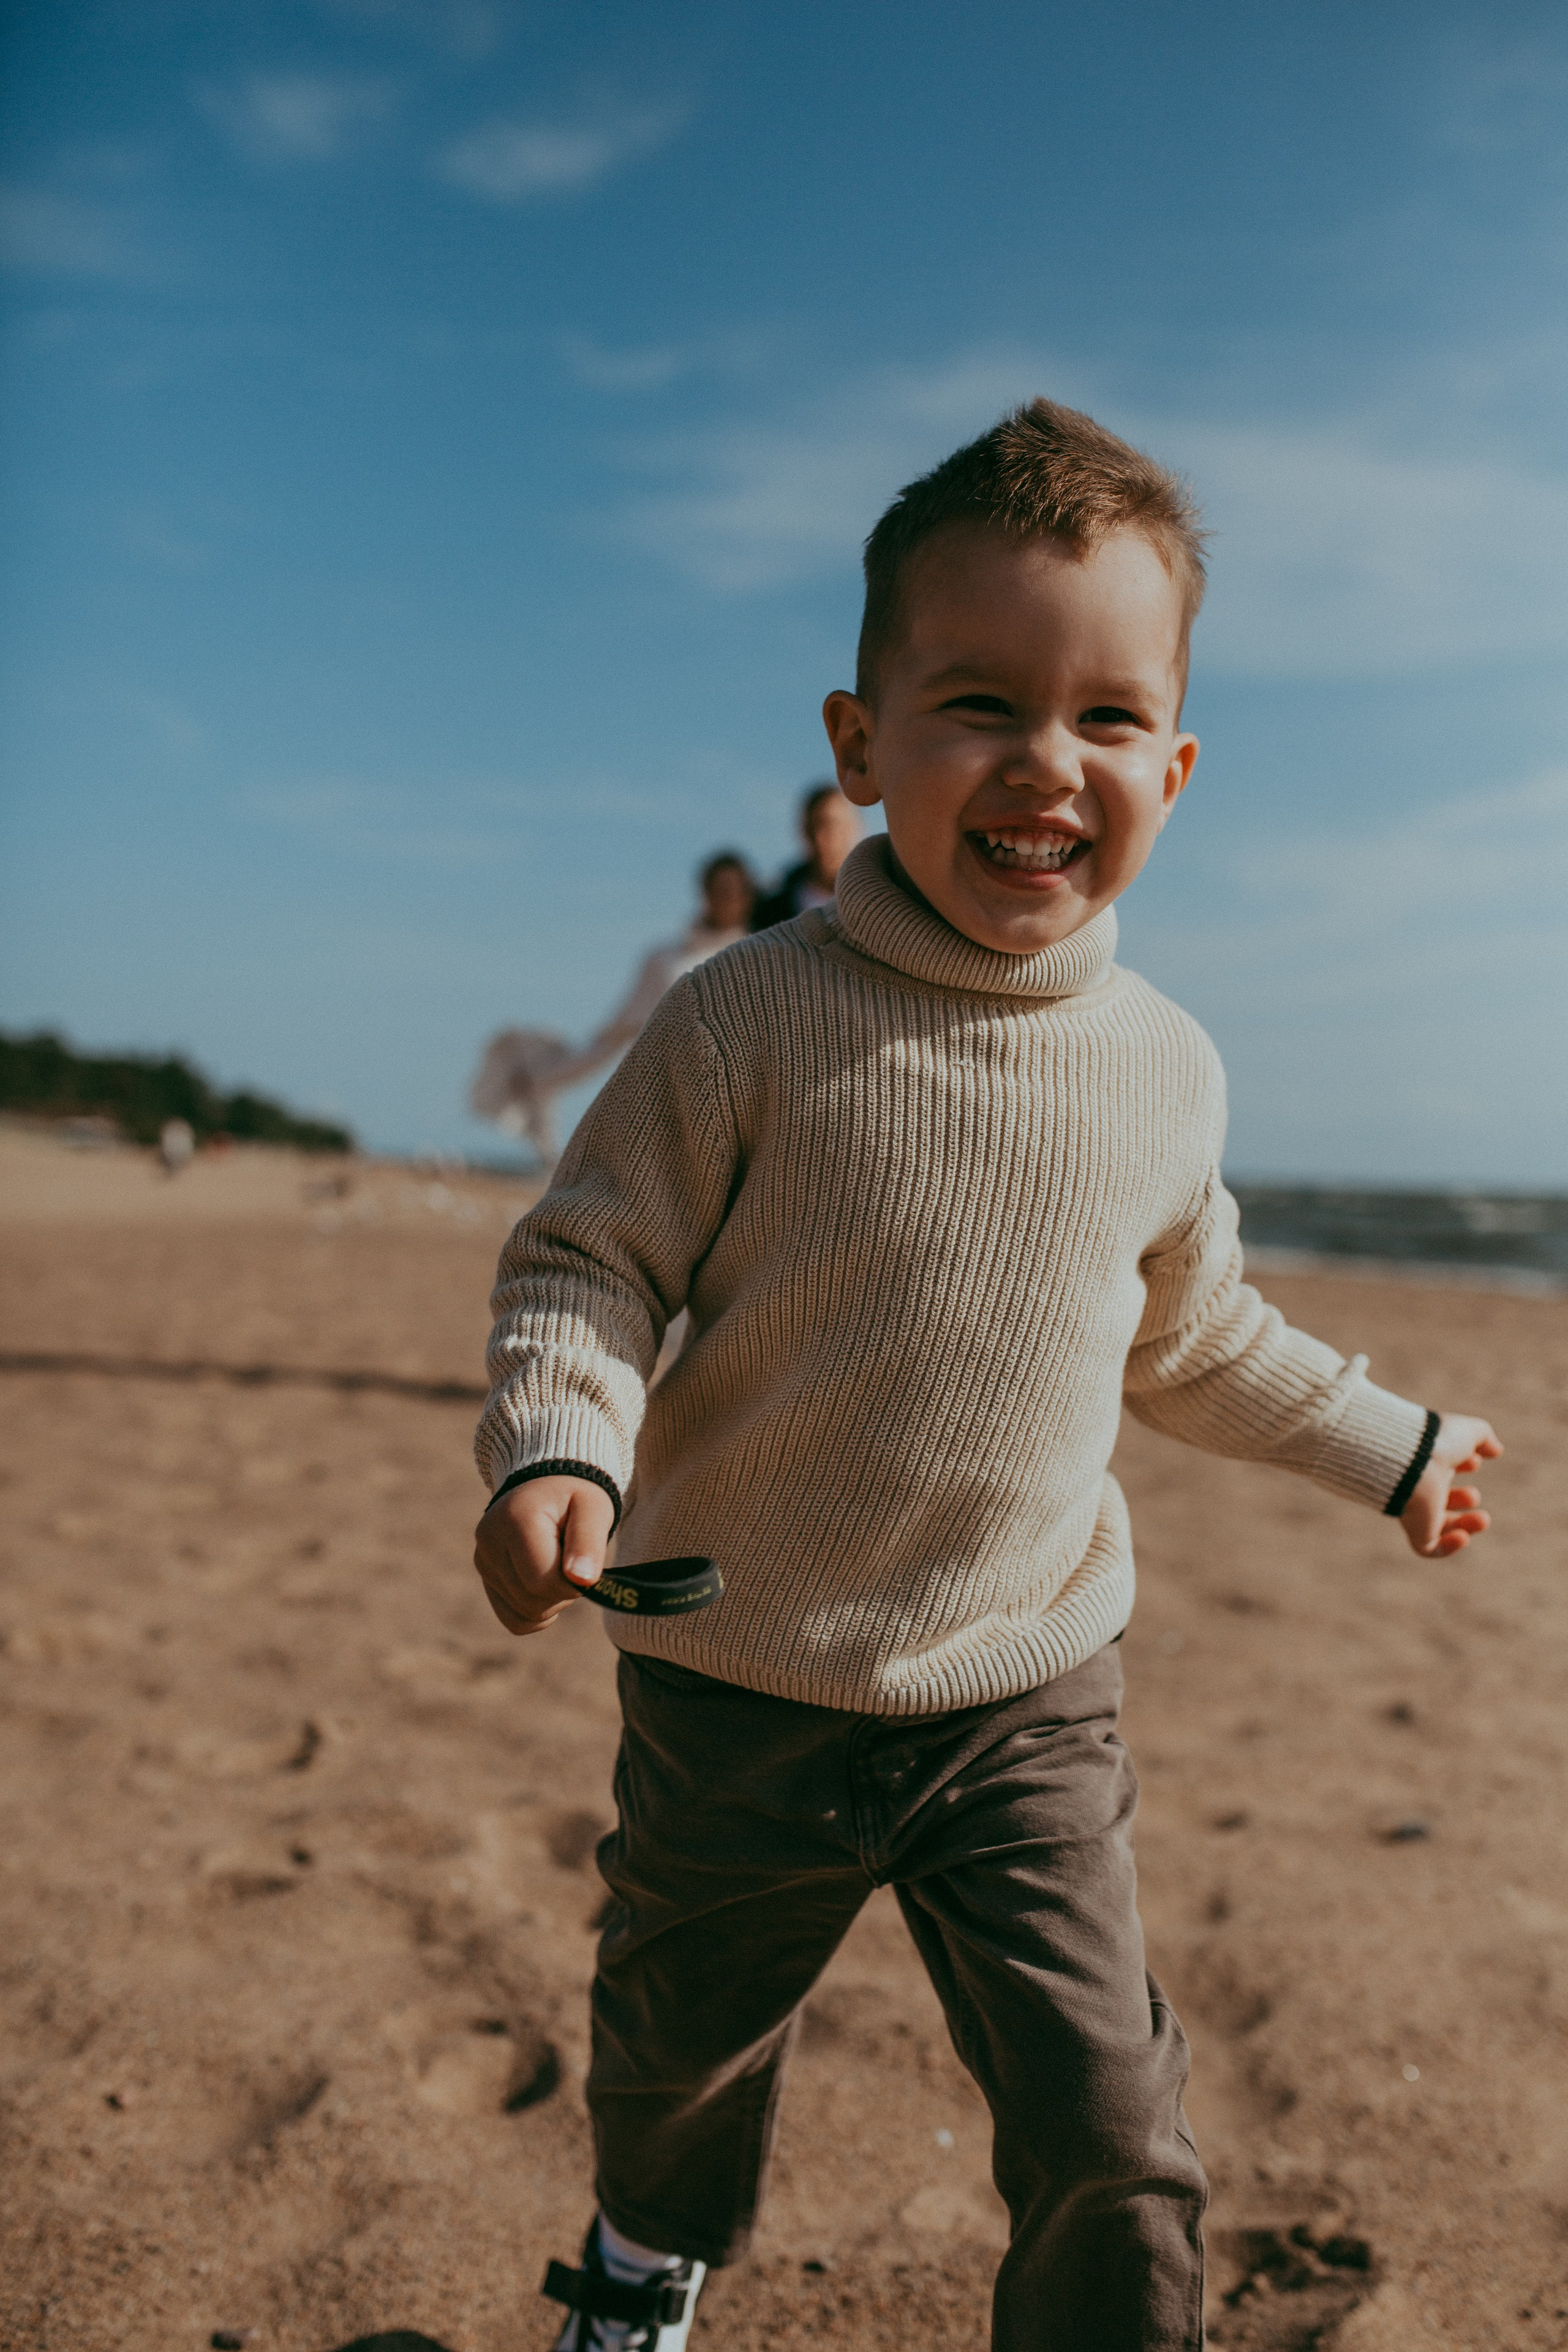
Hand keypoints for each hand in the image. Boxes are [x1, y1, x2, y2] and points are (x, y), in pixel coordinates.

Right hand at [473, 1475, 615, 1635]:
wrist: (548, 1487)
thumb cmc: (576, 1497)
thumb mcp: (593, 1509)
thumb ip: (589, 1542)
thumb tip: (582, 1580)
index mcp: (515, 1520)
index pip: (543, 1582)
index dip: (573, 1583)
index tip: (586, 1563)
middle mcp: (488, 1541)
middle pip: (532, 1601)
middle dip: (563, 1592)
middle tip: (573, 1561)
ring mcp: (482, 1561)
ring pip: (524, 1614)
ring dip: (552, 1600)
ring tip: (558, 1565)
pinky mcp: (485, 1577)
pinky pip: (513, 1619)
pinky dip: (536, 1612)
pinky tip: (546, 1586)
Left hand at [1400, 1415, 1502, 1557]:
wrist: (1411, 1458)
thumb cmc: (1438, 1442)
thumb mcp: (1467, 1431)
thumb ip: (1483, 1439)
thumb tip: (1496, 1450)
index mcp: (1428, 1459)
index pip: (1443, 1466)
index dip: (1464, 1464)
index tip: (1474, 1460)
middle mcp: (1420, 1484)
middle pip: (1439, 1498)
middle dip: (1463, 1499)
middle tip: (1474, 1495)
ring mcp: (1416, 1509)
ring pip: (1438, 1526)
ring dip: (1465, 1526)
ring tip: (1483, 1518)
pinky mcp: (1415, 1529)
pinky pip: (1427, 1548)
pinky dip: (1448, 1548)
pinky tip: (1463, 1536)